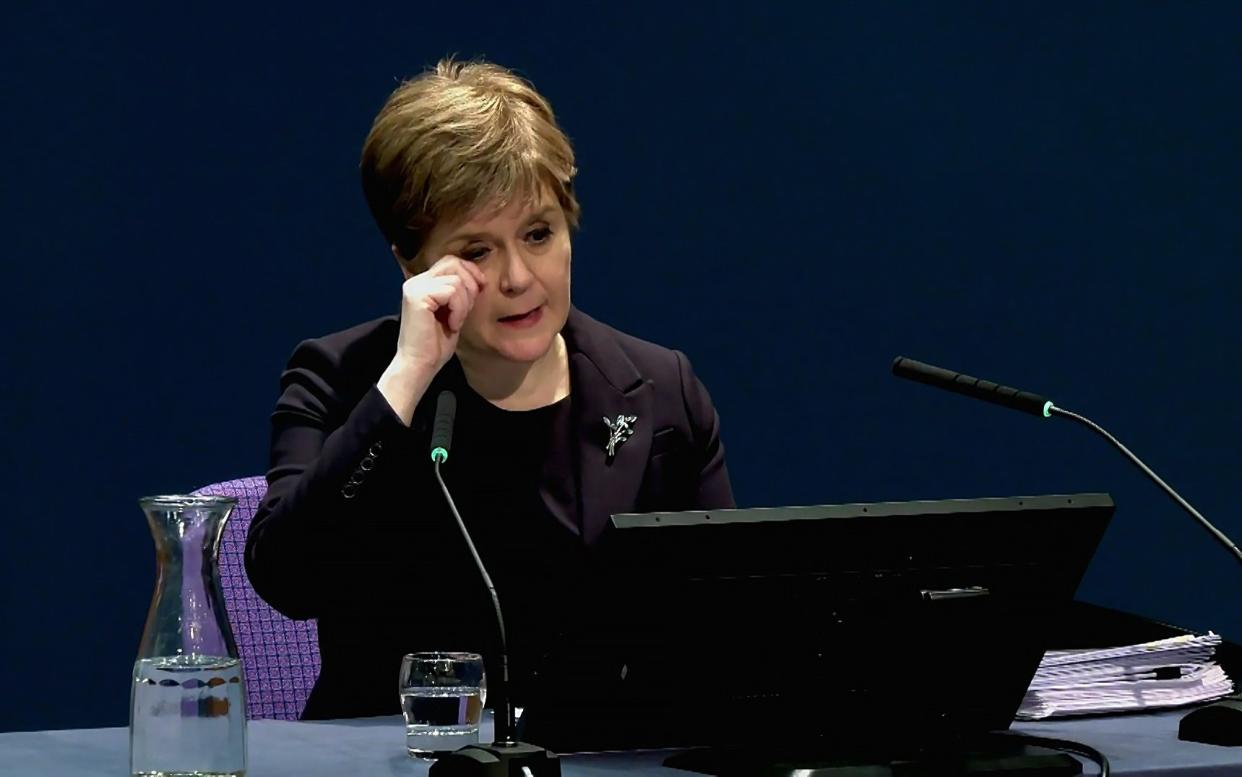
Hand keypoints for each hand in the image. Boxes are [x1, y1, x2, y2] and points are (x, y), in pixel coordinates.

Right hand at [394, 256, 485, 373]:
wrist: (420, 365)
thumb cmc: (436, 344)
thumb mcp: (453, 311)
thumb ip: (460, 292)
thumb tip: (478, 276)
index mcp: (423, 283)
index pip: (451, 261)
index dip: (470, 272)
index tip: (479, 291)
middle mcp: (416, 281)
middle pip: (454, 263)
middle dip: (470, 285)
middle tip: (465, 311)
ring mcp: (415, 287)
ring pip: (456, 280)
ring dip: (464, 304)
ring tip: (455, 321)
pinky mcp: (417, 296)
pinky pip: (451, 292)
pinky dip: (458, 310)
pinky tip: (451, 325)